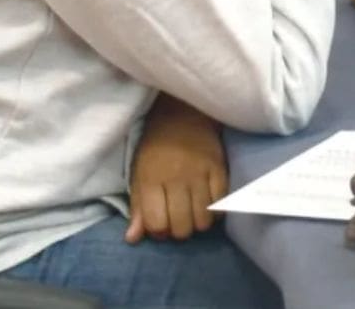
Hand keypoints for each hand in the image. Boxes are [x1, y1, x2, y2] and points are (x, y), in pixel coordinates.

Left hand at [126, 95, 225, 242]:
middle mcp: (174, 178)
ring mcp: (199, 174)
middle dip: (179, 230)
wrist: (181, 115)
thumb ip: (137, 207)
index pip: (156, 223)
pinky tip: (207, 204)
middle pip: (182, 227)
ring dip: (198, 223)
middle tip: (177, 219)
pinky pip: (221, 207)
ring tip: (192, 212)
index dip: (158, 231)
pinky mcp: (220, 170)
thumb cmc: (155, 148)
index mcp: (149, 179)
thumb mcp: (138, 174)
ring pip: (204, 221)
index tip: (160, 224)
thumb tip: (133, 239)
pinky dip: (215, 212)